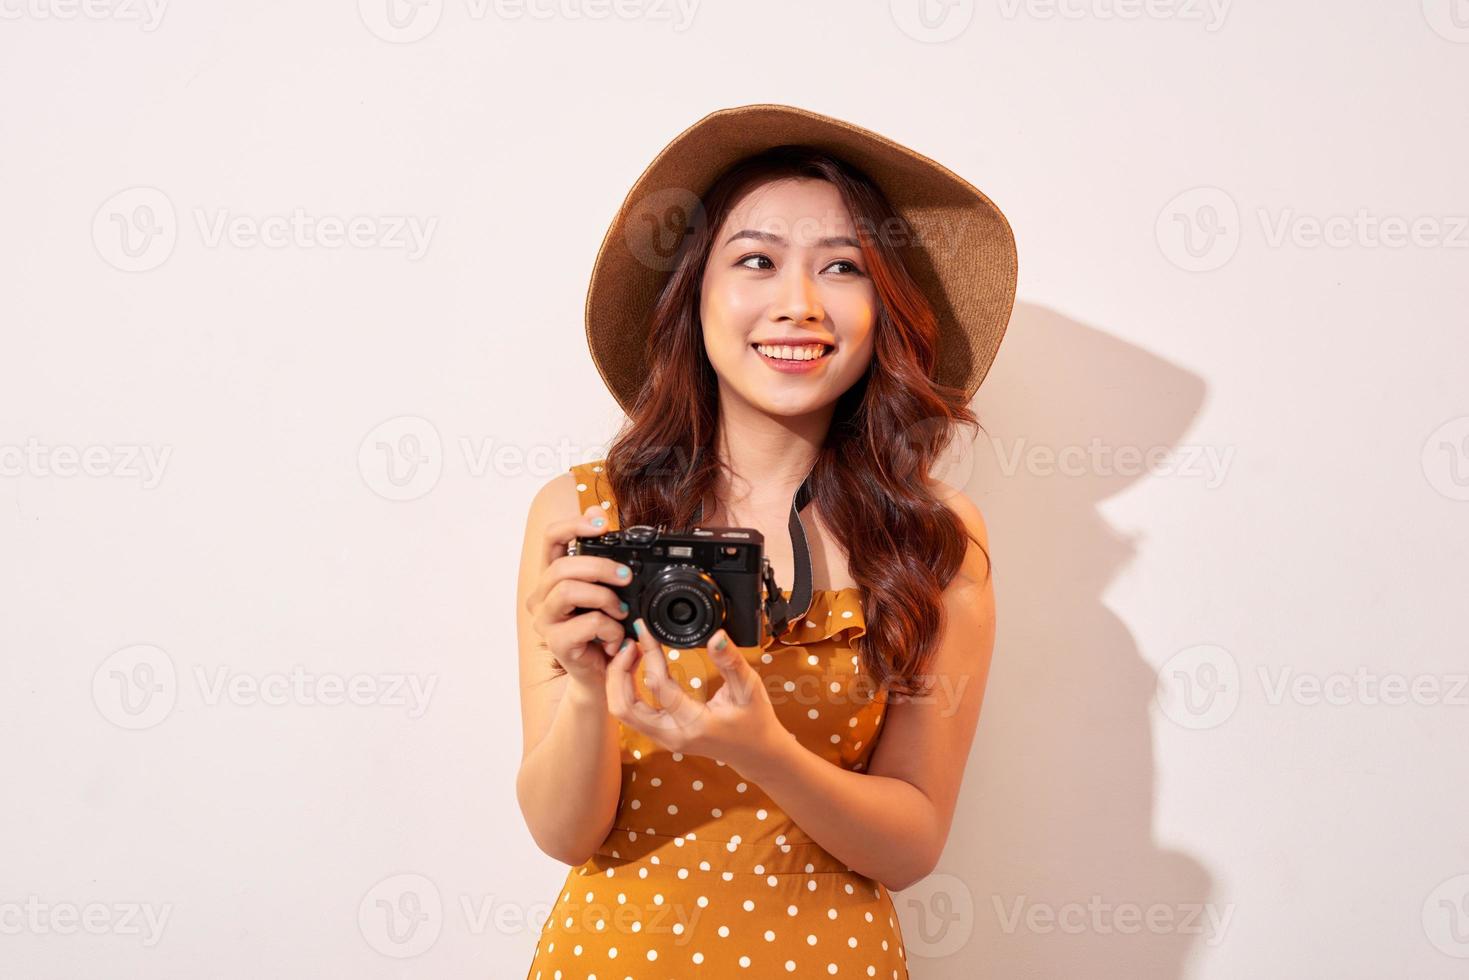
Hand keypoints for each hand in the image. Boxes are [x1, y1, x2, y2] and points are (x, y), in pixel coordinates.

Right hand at [524, 504, 633, 693]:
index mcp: (553, 577)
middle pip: (562, 566)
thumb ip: (601, 554)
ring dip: (604, 598)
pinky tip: (616, 637)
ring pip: (569, 591)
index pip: (551, 538)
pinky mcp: (556, 643)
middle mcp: (542, 597)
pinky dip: (610, 628)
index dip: (574, 525)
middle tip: (627, 577)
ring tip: (621, 612)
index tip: (602, 524)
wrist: (602, 675)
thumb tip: (597, 509)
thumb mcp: (607, 589)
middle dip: (601, 567)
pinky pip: (586, 623)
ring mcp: (546, 621)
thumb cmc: (602, 630)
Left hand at [606, 618, 791, 774]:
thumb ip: (731, 661)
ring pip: (622, 712)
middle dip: (618, 671)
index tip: (645, 629)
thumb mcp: (749, 688)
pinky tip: (636, 666)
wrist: (756, 753)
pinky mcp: (661, 734)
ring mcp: (664, 738)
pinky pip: (631, 713)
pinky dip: (626, 689)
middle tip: (630, 643)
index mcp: (694, 724)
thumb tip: (716, 636)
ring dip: (618, 681)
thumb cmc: (755, 721)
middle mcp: (672, 735)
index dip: (649, 653)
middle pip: (623, 706)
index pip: (657, 686)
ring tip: (630, 652)